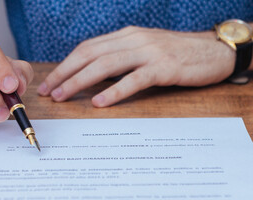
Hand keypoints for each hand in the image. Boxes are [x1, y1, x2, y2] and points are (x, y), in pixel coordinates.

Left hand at [37, 26, 234, 106]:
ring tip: (63, 96)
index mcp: (125, 36)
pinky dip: (114, 91)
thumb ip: (119, 58)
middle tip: (48, 91)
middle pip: (89, 55)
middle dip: (64, 73)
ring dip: (80, 81)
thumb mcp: (142, 50)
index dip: (66, 65)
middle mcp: (133, 40)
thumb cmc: (174, 54)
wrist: (212, 51)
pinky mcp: (164, 67)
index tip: (50, 81)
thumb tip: (92, 76)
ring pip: (105, 65)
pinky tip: (100, 103)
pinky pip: (134, 79)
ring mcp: (148, 52)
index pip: (87, 48)